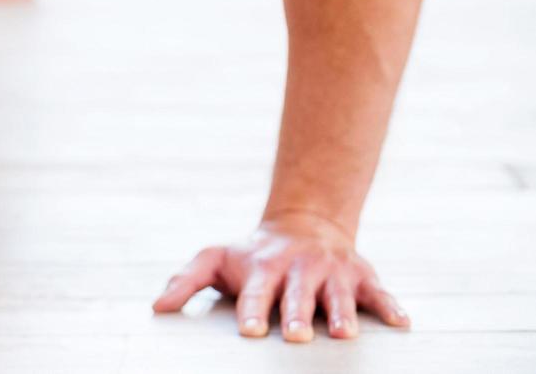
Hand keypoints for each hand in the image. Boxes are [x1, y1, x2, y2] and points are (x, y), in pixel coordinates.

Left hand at [150, 209, 410, 340]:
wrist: (303, 224)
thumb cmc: (252, 254)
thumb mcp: (216, 259)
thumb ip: (187, 282)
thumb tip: (157, 308)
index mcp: (263, 269)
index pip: (255, 293)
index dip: (251, 311)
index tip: (248, 331)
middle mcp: (299, 269)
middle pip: (297, 296)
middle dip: (296, 315)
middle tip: (294, 337)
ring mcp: (332, 272)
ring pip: (337, 295)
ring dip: (341, 313)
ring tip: (344, 334)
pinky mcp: (361, 276)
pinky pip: (379, 292)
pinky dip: (390, 306)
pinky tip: (402, 323)